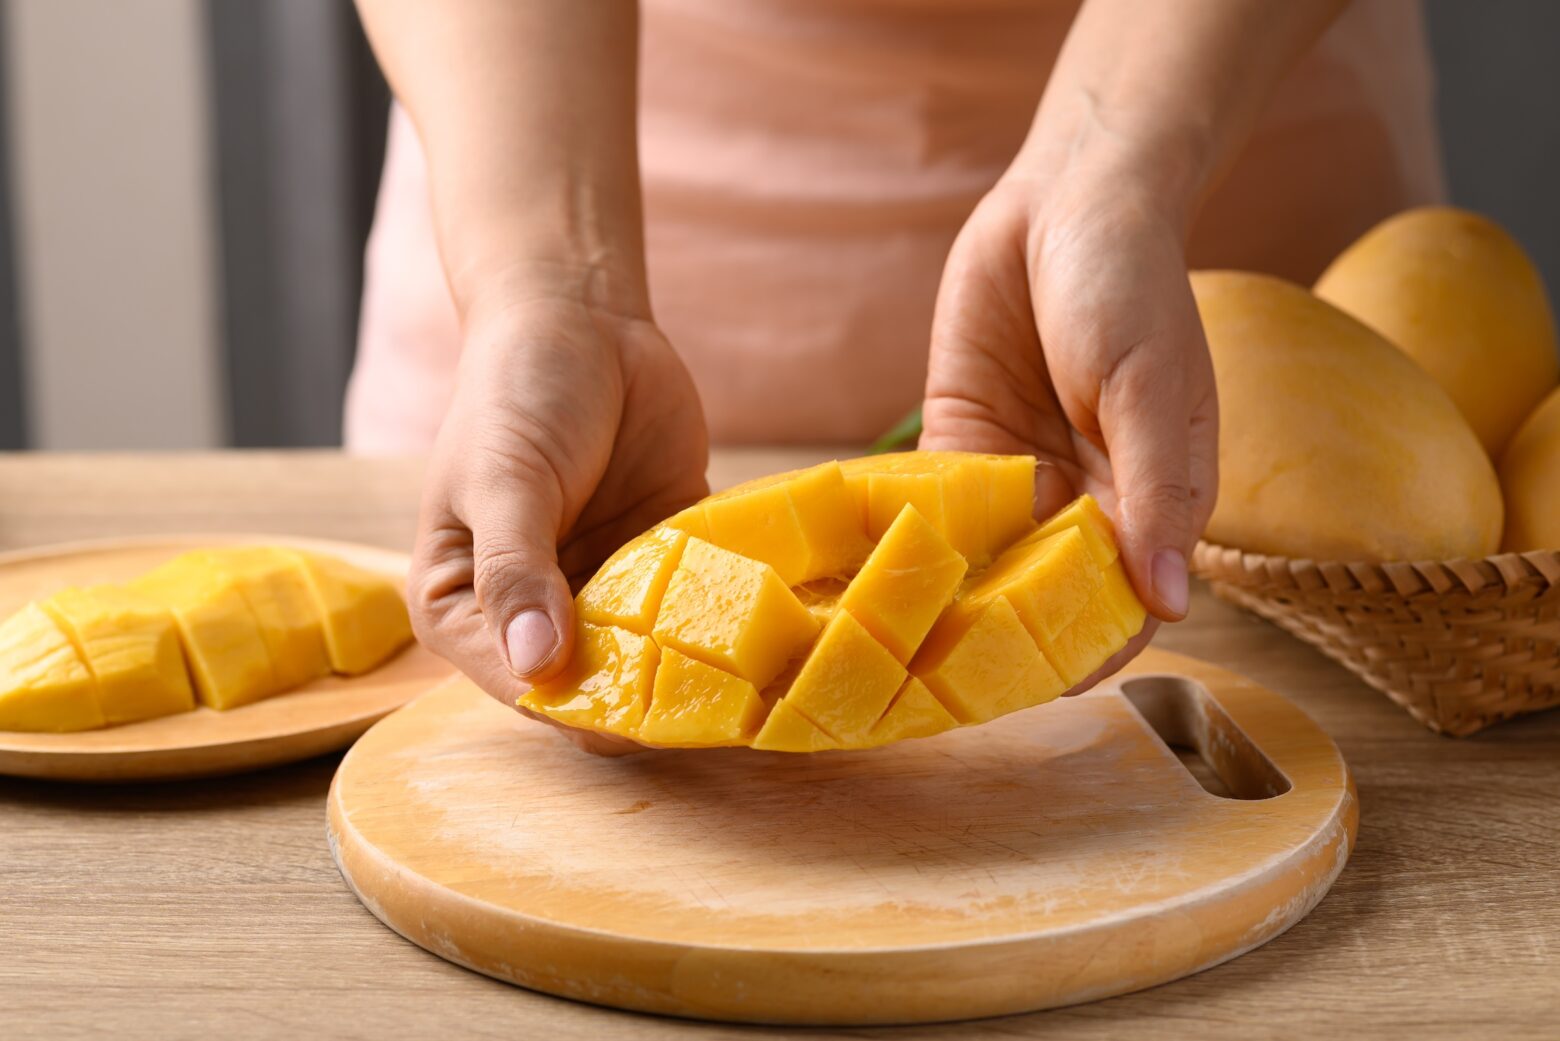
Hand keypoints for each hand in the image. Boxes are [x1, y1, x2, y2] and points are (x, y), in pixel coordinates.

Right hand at [408, 282, 708, 751]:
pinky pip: (693, 608)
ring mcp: (601, 590)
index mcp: (464, 609)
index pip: (525, 689)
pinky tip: (766, 628)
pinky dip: (725, 619)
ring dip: (695, 668)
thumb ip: (516, 571)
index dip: (583, 708)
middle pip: (592, 689)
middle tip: (716, 699)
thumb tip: (537, 666)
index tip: (647, 711)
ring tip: (750, 674)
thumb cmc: (517, 393)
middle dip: (647, 699)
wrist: (580, 320)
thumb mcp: (504, 479)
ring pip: (649, 662)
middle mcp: (532, 615)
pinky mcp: (659, 561)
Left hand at [921, 176, 1217, 683]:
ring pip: (982, 569)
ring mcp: (1018, 481)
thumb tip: (1171, 601)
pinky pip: (935, 513)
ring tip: (882, 651)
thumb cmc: (1130, 287)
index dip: (1078, 653)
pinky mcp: (961, 448)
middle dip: (992, 643)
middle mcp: (1083, 506)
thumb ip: (1157, 492)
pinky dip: (906, 543)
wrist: (1065, 198)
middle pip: (1040, 603)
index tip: (1020, 690)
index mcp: (1149, 503)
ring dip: (941, 605)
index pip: (1119, 608)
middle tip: (925, 686)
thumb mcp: (1149, 387)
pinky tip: (862, 578)